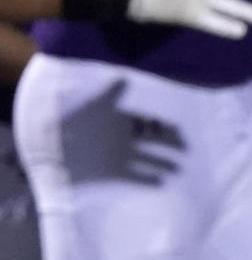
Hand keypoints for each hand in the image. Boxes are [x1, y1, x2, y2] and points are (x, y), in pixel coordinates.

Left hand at [60, 77, 184, 185]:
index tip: (179, 130)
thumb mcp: (95, 105)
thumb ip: (111, 93)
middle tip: (185, 149)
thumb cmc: (77, 122)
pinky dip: (147, 178)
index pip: (151, 124)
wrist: (58, 144)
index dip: (165, 127)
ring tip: (176, 169)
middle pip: (153, 141)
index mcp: (123, 122)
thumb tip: (124, 78)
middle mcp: (125, 139)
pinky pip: (136, 175)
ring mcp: (122, 155)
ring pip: (148, 159)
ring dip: (162, 163)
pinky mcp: (115, 171)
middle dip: (169, 145)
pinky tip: (159, 181)